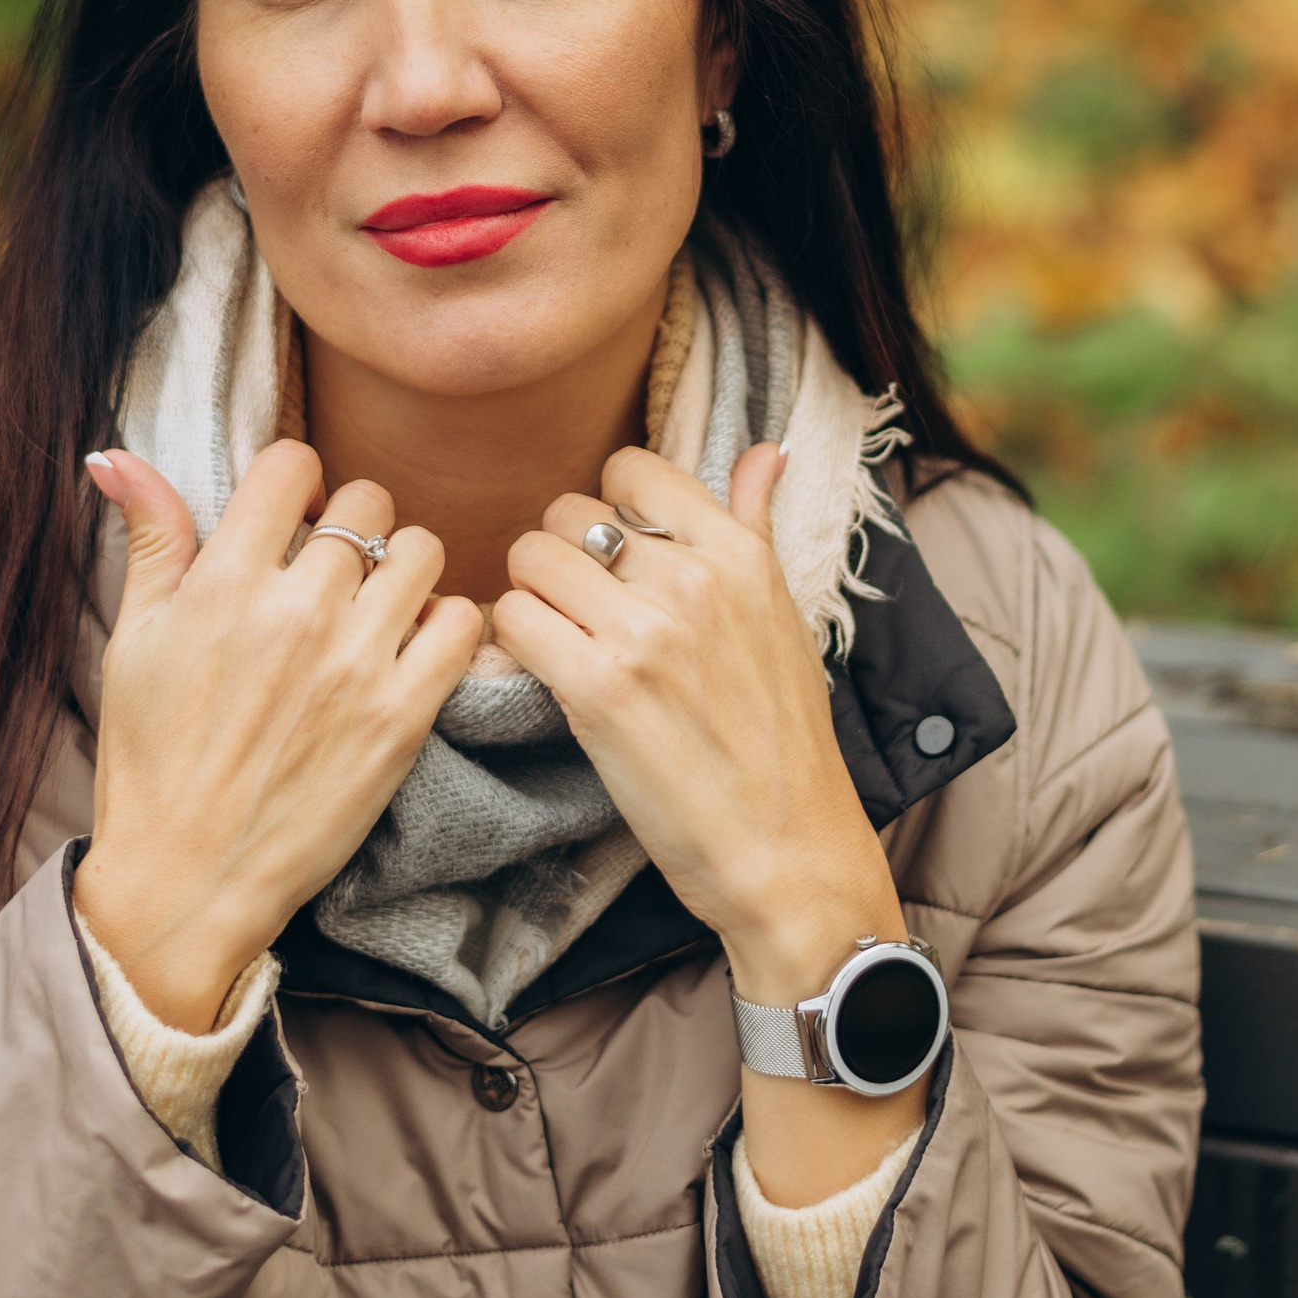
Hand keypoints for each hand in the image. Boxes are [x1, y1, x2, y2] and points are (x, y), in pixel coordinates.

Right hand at [74, 440, 482, 1030]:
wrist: (189, 878)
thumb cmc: (151, 760)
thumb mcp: (133, 640)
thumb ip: (150, 539)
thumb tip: (117, 455)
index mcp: (224, 582)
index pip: (293, 464)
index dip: (293, 482)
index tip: (290, 517)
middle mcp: (297, 611)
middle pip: (366, 502)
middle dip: (351, 524)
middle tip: (335, 568)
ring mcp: (356, 664)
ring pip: (422, 550)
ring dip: (403, 566)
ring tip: (377, 604)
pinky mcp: (403, 717)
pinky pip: (462, 623)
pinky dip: (446, 623)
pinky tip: (410, 647)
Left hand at [493, 443, 905, 1012]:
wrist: (787, 846)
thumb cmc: (782, 739)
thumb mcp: (782, 616)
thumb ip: (754, 525)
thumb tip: (762, 451)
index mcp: (738, 554)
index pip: (630, 469)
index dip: (604, 507)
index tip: (612, 556)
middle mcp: (691, 579)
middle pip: (565, 513)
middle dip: (557, 557)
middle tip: (576, 611)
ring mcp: (642, 632)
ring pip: (528, 560)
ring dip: (528, 598)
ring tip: (557, 641)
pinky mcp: (597, 689)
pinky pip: (511, 621)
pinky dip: (510, 644)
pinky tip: (541, 674)